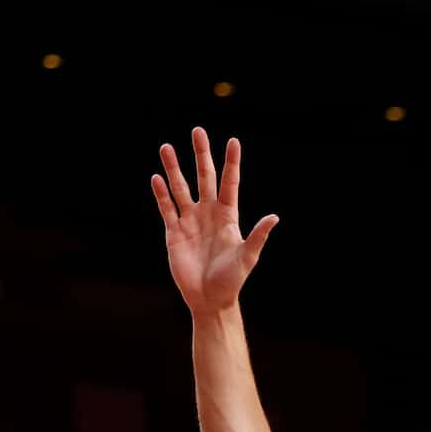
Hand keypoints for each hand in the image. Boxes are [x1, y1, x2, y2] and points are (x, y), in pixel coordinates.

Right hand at [153, 128, 278, 316]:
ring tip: (166, 147)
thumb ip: (258, 236)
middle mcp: (208, 213)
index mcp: (228, 216)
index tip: (233, 141)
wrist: (209, 300)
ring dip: (174, 169)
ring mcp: (190, 221)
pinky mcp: (174, 233)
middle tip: (197, 131)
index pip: (229, 183)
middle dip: (201, 154)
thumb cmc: (231, 281)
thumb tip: (274, 217)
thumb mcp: (247, 257)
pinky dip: (161, 194)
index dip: (231, 163)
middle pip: (204, 177)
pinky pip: (167, 209)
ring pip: (181, 188)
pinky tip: (156, 178)